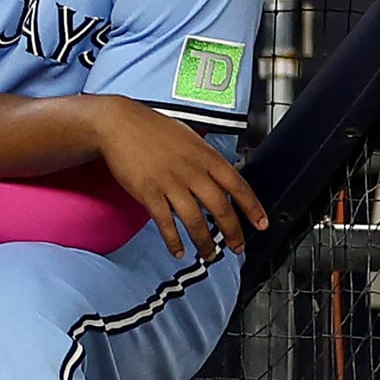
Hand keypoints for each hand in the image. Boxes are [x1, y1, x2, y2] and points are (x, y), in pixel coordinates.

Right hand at [87, 96, 267, 258]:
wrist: (119, 124)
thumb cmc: (152, 128)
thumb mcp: (189, 137)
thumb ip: (205, 158)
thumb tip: (219, 175)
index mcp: (206, 156)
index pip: (238, 185)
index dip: (252, 207)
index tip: (260, 224)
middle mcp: (192, 171)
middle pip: (220, 208)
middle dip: (232, 232)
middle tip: (238, 248)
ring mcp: (170, 183)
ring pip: (195, 221)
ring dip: (205, 243)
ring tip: (209, 255)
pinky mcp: (149, 193)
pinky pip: (165, 223)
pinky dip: (173, 240)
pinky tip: (178, 250)